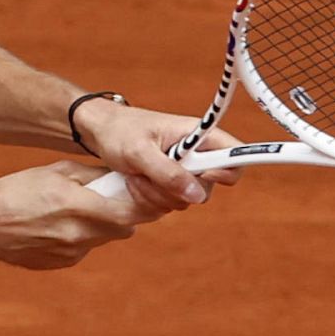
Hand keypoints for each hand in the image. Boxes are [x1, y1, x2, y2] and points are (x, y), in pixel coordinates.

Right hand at [0, 160, 167, 269]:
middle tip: (114, 197)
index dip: (147, 203)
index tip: (148, 193)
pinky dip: (80, 235)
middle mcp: (80, 234)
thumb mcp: (56, 172)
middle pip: (125, 227)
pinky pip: (84, 247)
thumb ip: (91, 177)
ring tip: (76, 209)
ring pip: (104, 238)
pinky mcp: (63, 262)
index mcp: (79, 206)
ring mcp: (72, 252)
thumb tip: (120, 177)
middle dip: (125, 213)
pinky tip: (55, 224)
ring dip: (102, 224)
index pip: (133, 212)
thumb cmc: (16, 190)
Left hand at [73, 96, 242, 210]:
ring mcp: (182, 171)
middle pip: (207, 188)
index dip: (226, 171)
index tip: (202, 174)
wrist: (98, 132)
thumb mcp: (139, 151)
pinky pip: (169, 204)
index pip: (235, 155)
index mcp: (198, 135)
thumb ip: (168, 172)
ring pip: (185, 200)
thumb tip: (197, 195)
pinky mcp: (168, 184)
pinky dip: (149, 199)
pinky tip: (134, 182)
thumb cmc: (118, 130)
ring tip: (136, 175)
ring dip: (157, 194)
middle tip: (149, 175)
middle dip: (176, 189)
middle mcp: (195, 154)